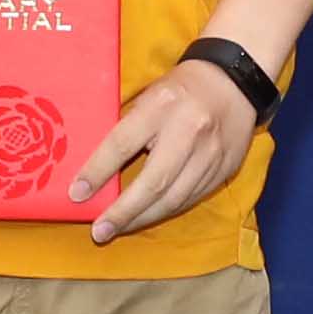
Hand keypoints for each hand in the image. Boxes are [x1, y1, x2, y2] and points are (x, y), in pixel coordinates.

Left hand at [69, 57, 263, 247]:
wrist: (235, 81)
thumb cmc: (181, 88)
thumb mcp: (149, 95)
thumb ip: (127, 126)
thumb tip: (95, 166)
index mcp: (162, 105)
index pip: (123, 144)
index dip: (98, 172)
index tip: (77, 194)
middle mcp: (189, 131)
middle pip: (153, 182)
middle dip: (123, 212)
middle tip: (99, 232)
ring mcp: (211, 154)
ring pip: (175, 198)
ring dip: (143, 218)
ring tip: (118, 230)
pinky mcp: (225, 169)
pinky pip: (192, 199)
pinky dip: (166, 210)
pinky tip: (148, 216)